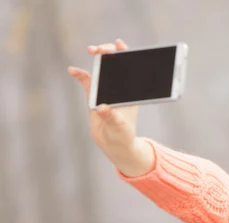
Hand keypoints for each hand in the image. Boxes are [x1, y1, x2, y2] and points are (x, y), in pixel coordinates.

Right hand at [68, 39, 153, 176]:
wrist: (114, 146)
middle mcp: (120, 88)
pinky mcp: (94, 96)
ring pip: (101, 69)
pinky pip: (86, 81)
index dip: (126, 54)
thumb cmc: (124, 136)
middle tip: (100, 50)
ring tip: (91, 50)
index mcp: (131, 93)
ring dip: (97, 58)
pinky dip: (79, 74)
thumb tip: (102, 108)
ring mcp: (107, 90)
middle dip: (108, 53)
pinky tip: (72, 71)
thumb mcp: (120, 128)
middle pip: (115, 64)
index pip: (131, 68)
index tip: (119, 45)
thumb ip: (112, 118)